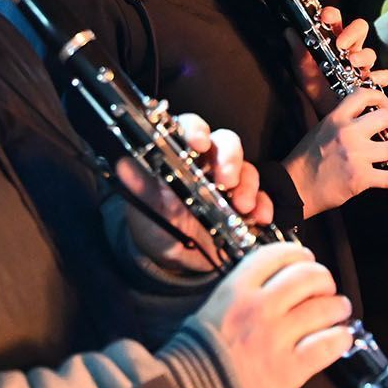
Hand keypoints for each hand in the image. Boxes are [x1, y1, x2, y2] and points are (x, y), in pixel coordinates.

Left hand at [116, 114, 272, 272]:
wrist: (172, 259)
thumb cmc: (155, 224)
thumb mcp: (146, 207)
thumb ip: (141, 186)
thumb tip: (124, 165)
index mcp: (181, 155)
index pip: (189, 128)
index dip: (195, 130)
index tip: (198, 143)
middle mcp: (208, 163)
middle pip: (226, 143)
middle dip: (230, 159)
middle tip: (226, 180)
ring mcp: (230, 183)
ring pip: (247, 169)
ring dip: (248, 185)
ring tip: (243, 207)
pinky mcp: (246, 204)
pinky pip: (262, 198)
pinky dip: (264, 206)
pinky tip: (259, 219)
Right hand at [193, 242, 352, 387]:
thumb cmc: (197, 355)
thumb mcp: (214, 307)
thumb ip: (245, 290)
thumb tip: (277, 281)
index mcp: (237, 288)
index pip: (279, 254)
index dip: (300, 254)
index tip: (306, 260)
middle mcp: (260, 307)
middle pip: (309, 276)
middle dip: (323, 279)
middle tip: (325, 287)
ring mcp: (277, 338)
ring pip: (325, 308)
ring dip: (338, 306)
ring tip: (339, 310)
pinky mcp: (289, 369)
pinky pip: (328, 346)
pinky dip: (340, 339)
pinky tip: (341, 338)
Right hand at [282, 88, 387, 216]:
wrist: (294, 187)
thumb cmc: (305, 160)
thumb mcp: (320, 129)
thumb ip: (342, 122)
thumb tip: (364, 119)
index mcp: (336, 118)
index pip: (363, 95)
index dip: (380, 97)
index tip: (387, 105)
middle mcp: (348, 133)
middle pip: (386, 117)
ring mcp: (356, 155)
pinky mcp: (360, 177)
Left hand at [286, 6, 387, 114]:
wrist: (328, 117)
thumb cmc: (317, 92)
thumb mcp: (305, 73)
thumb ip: (299, 54)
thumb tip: (289, 31)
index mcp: (333, 43)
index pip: (336, 21)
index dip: (332, 15)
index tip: (324, 17)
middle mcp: (350, 51)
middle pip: (360, 29)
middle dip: (352, 32)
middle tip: (341, 43)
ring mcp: (363, 66)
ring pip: (371, 52)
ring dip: (363, 55)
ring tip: (353, 63)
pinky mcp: (372, 82)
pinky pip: (384, 75)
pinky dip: (379, 77)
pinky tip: (369, 81)